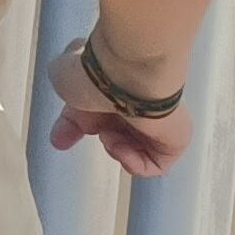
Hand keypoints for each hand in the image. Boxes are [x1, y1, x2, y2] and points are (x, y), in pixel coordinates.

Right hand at [48, 39, 190, 178]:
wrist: (128, 72)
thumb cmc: (94, 69)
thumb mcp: (62, 77)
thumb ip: (66, 94)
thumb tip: (71, 101)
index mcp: (114, 83)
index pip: (98, 110)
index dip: (76, 127)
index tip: (60, 141)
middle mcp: (138, 100)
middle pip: (117, 130)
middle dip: (103, 138)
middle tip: (96, 132)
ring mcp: (159, 121)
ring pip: (135, 148)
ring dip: (114, 147)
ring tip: (109, 135)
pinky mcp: (174, 140)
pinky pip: (154, 164)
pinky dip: (132, 162)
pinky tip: (121, 146)